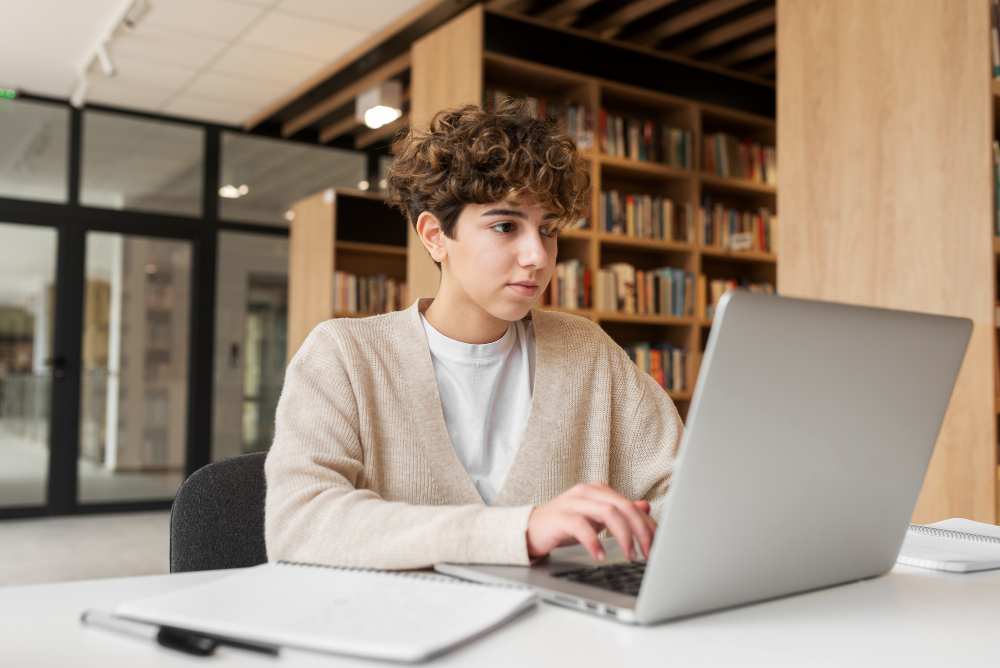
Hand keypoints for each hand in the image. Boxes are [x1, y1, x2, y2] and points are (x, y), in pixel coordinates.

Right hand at [526, 482, 656, 562]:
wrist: (529, 530)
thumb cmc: (564, 525)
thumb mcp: (595, 518)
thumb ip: (619, 512)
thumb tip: (645, 507)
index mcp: (598, 490)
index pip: (630, 505)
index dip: (647, 525)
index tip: (657, 544)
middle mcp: (587, 492)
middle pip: (623, 506)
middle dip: (640, 531)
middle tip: (647, 553)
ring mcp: (573, 502)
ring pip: (608, 513)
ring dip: (623, 536)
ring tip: (630, 555)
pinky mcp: (560, 517)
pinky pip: (582, 527)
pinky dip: (595, 543)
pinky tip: (601, 556)